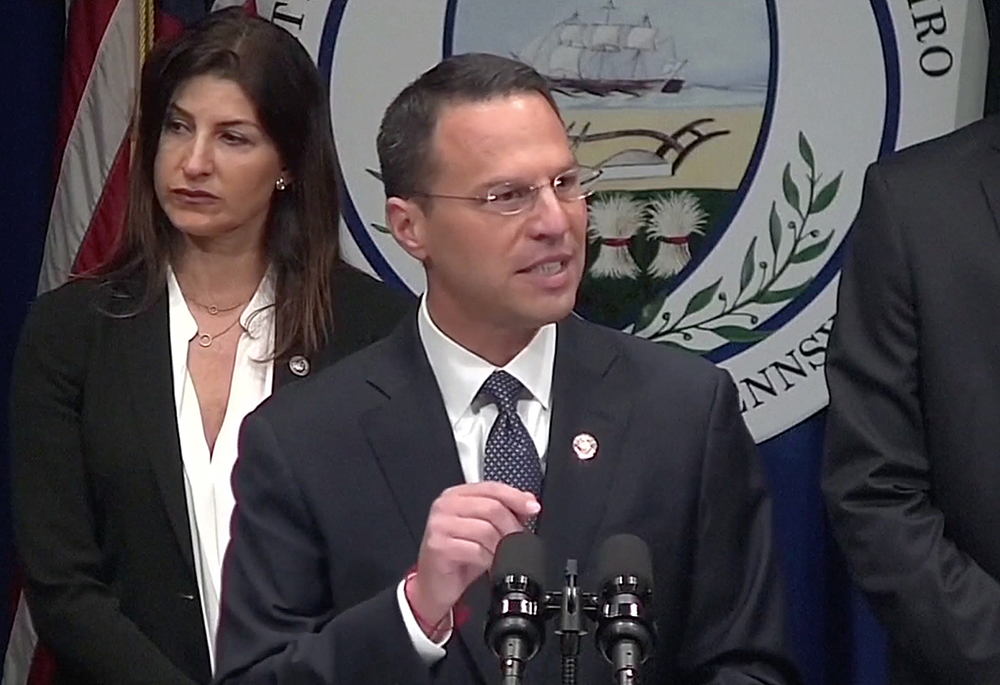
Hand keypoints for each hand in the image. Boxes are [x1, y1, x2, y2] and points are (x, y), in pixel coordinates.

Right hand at [407, 482, 539, 629]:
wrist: (434, 586)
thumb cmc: (458, 557)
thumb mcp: (482, 530)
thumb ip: (503, 512)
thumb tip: (527, 501)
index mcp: (455, 495)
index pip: (491, 488)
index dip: (516, 497)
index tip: (533, 508)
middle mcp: (445, 506)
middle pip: (492, 507)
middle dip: (511, 527)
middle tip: (518, 542)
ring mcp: (439, 525)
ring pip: (486, 530)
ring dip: (500, 547)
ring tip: (500, 556)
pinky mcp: (439, 546)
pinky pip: (476, 550)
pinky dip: (489, 560)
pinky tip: (488, 565)